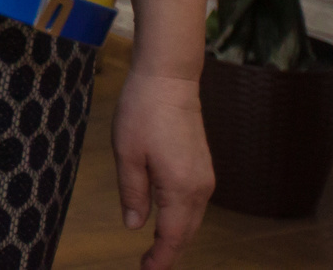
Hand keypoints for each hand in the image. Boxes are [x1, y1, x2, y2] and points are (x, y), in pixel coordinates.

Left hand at [112, 71, 212, 269]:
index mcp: (180, 188)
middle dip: (169, 252)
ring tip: (156, 251)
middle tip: (149, 267)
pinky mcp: (203, 167)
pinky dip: (182, 218)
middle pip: (187, 232)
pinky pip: (194, 203)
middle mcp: (200, 188)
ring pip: (192, 218)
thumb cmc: (143, 112)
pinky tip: (166, 221)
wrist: (169, 80)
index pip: (173, 236)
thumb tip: (136, 226)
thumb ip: (133, 193)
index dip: (161, 258)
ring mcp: (205, 177)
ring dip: (176, 236)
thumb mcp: (127, 154)